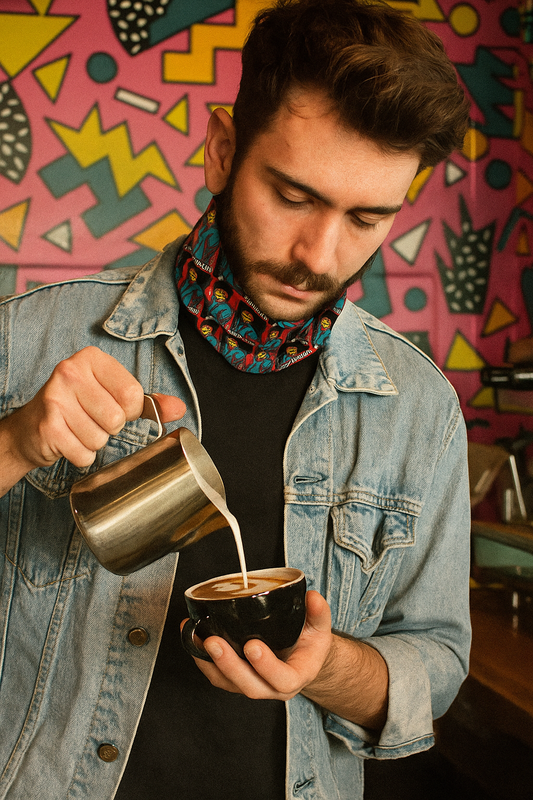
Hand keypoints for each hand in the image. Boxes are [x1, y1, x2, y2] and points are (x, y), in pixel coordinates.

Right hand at [0, 346, 185, 490]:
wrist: (30, 429)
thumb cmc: (77, 408)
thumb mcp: (111, 395)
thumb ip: (146, 402)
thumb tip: (179, 408)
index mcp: (91, 359)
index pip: (132, 394)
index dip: (128, 411)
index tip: (112, 406)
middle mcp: (70, 372)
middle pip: (117, 419)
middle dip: (109, 428)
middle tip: (90, 420)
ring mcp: (55, 398)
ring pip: (100, 438)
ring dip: (93, 442)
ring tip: (77, 429)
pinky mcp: (48, 426)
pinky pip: (84, 454)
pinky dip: (80, 455)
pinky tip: (68, 441)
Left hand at [185, 590, 332, 700]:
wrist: (300, 657)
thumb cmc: (309, 645)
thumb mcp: (320, 629)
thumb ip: (319, 614)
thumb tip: (313, 598)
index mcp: (295, 677)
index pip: (282, 680)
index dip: (266, 666)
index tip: (253, 646)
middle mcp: (272, 687)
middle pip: (249, 686)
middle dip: (229, 664)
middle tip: (215, 642)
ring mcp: (252, 684)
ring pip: (229, 683)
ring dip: (211, 662)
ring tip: (200, 639)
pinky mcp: (235, 679)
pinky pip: (216, 676)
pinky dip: (202, 659)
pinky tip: (193, 639)